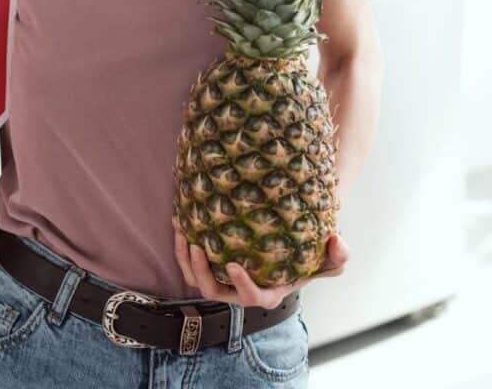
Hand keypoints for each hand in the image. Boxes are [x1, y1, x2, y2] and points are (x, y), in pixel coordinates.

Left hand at [172, 215, 348, 309]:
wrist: (289, 246)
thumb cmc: (309, 255)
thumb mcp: (330, 258)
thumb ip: (339, 255)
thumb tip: (336, 240)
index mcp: (267, 294)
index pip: (253, 298)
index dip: (242, 285)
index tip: (234, 264)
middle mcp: (241, 290)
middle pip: (214, 292)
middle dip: (202, 272)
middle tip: (196, 246)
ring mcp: (223, 280)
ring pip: (195, 278)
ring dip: (184, 257)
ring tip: (181, 230)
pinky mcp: (211, 266)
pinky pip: (189, 262)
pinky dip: (181, 244)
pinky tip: (179, 220)